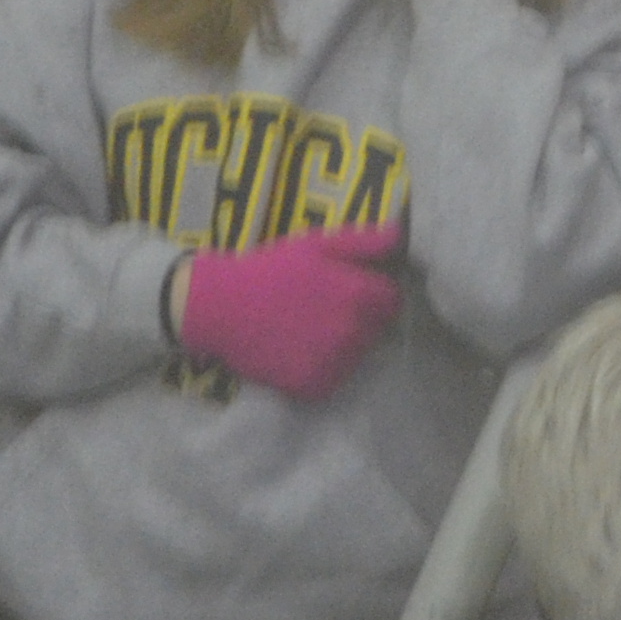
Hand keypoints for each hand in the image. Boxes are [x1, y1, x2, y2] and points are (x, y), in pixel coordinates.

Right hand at [173, 220, 402, 399]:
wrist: (220, 306)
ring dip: (342, 348)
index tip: (353, 294)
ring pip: (356, 357)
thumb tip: (400, 235)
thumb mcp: (317, 244)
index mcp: (359, 294)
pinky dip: (322, 373)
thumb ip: (363, 242)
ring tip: (310, 334)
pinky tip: (300, 355)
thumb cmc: (271, 270)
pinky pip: (332, 381)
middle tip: (326, 314)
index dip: (375, 297)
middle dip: (360, 322)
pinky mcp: (311, 384)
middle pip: (375, 330)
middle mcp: (353, 330)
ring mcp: (332, 360)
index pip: (391, 302)